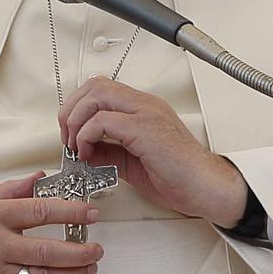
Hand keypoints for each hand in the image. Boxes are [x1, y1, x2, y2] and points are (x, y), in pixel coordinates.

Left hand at [59, 77, 246, 227]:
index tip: (71, 133)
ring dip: (77, 120)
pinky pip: (103, 121)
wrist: (205, 188)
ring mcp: (145, 113)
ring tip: (76, 145)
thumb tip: (84, 149)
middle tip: (68, 136)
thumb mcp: (131, 161)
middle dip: (72, 109)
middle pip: (95, 85)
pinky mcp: (145, 129)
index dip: (78, 107)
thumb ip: (108, 151)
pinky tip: (88, 153)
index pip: (101, 88)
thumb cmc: (177, 176)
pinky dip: (87, 135)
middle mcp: (143, 104)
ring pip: (97, 95)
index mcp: (142, 108)